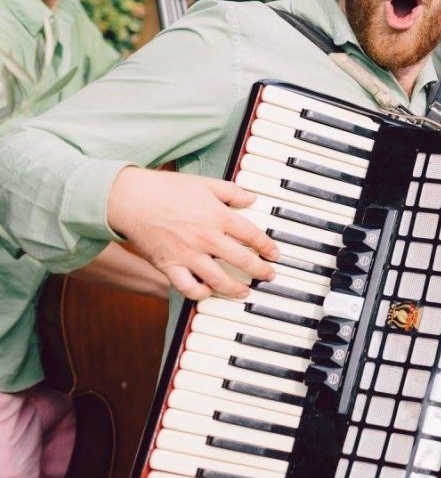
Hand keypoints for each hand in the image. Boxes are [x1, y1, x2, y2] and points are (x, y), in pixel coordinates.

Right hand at [106, 167, 277, 300]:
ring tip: (245, 292)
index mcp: (217, 216)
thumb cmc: (166, 189)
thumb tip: (252, 198)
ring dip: (235, 288)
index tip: (275, 254)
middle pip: (242, 260)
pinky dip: (200, 293)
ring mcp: (187, 254)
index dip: (267, 246)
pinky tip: (209, 292)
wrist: (130, 198)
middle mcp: (206, 237)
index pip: (252, 235)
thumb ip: (231, 191)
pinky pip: (188, 287)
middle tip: (269, 275)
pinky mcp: (169, 265)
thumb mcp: (204, 183)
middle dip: (260, 271)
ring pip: (218, 279)